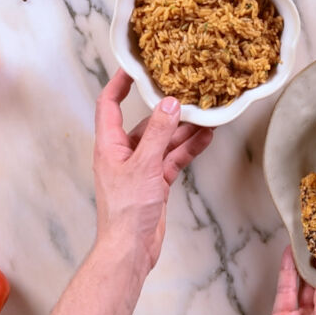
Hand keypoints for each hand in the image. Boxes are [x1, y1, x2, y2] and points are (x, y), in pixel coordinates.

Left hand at [93, 69, 213, 268]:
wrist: (130, 248)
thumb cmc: (126, 210)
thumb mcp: (144, 165)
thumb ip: (159, 133)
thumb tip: (170, 103)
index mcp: (109, 145)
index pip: (109, 105)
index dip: (120, 83)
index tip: (135, 66)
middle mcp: (124, 153)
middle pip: (146, 123)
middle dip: (167, 109)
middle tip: (187, 91)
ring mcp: (141, 168)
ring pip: (164, 141)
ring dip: (183, 130)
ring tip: (205, 115)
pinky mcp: (156, 182)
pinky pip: (173, 158)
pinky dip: (188, 149)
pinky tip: (205, 138)